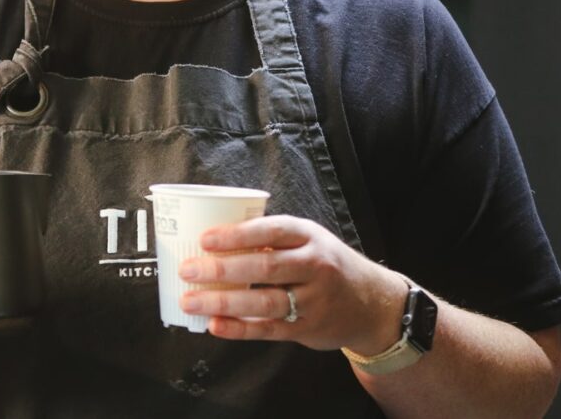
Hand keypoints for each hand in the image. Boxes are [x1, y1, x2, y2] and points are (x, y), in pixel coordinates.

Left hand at [177, 216, 409, 353]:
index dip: (237, 234)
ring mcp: (313, 300)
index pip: (272, 231)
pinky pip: (268, 329)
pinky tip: (215, 326)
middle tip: (188, 269)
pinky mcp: (307, 328)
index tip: (205, 239)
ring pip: (264, 301)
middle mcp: (315, 266)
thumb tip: (215, 239)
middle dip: (222, 269)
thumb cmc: (328, 265)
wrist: (372, 304)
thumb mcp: (311, 241)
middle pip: (265, 267)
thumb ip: (274, 240)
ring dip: (224, 302)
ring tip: (191, 301)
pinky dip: (240, 329)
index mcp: (310, 237)